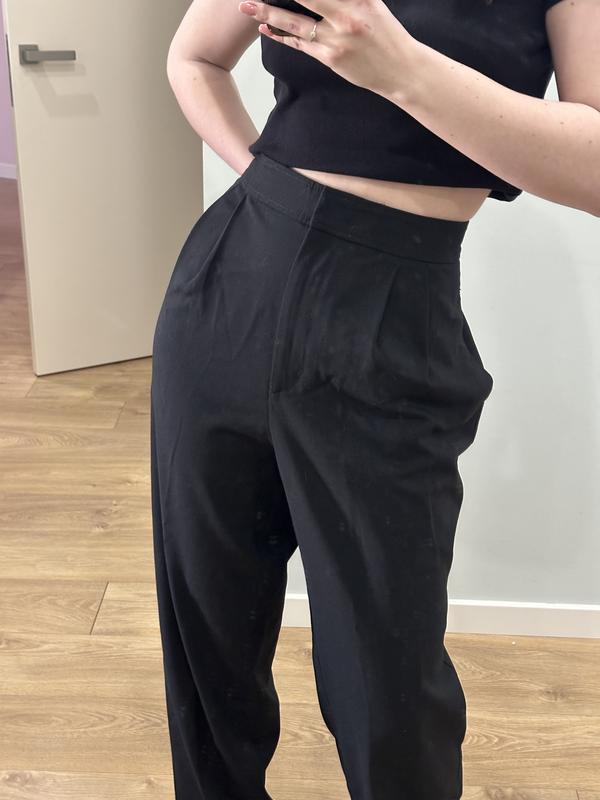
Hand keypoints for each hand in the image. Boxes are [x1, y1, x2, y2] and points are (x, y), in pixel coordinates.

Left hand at [238, 0, 417, 98]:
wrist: (400, 69)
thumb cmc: (386, 33)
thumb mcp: (371, 2)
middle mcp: (345, 16)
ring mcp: (336, 39)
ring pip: (294, 22)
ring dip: (267, 14)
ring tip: (246, 6)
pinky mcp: (330, 58)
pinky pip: (300, 44)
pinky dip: (281, 35)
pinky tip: (266, 28)